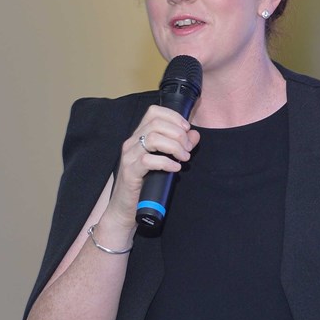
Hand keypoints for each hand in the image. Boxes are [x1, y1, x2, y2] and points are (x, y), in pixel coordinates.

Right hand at [104, 105, 199, 229]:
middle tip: (188, 149)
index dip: (173, 116)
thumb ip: (179, 146)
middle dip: (178, 134)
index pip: (154, 112)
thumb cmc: (144, 184)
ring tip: (183, 158)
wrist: (125, 208)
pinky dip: (166, 162)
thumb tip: (194, 135)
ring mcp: (129, 156)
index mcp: (139, 136)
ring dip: (174, 146)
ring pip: (153, 139)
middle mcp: (132, 142)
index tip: (187, 129)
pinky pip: (148, 160)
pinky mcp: (130, 171)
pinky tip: (175, 168)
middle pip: (157, 123)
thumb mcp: (164, 161)